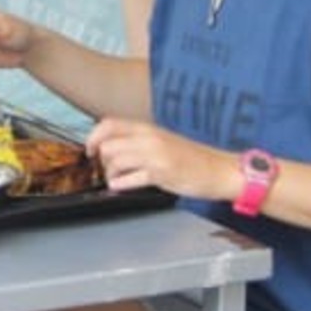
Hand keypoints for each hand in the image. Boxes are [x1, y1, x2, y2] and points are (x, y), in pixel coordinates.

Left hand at [86, 118, 238, 199]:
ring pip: (115, 161)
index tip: (90, 150)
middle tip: (108, 169)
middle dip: (102, 160)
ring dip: (110, 174)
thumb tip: (113, 146)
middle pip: (107, 144)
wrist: (219, 169)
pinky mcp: (161, 173)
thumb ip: (139, 140)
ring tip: (117, 180)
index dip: (93, 136)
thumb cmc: (192, 158)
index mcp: (148, 128)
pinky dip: (120, 185)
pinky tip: (121, 186)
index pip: (109, 123)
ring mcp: (155, 155)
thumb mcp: (163, 140)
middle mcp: (149, 138)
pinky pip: (129, 179)